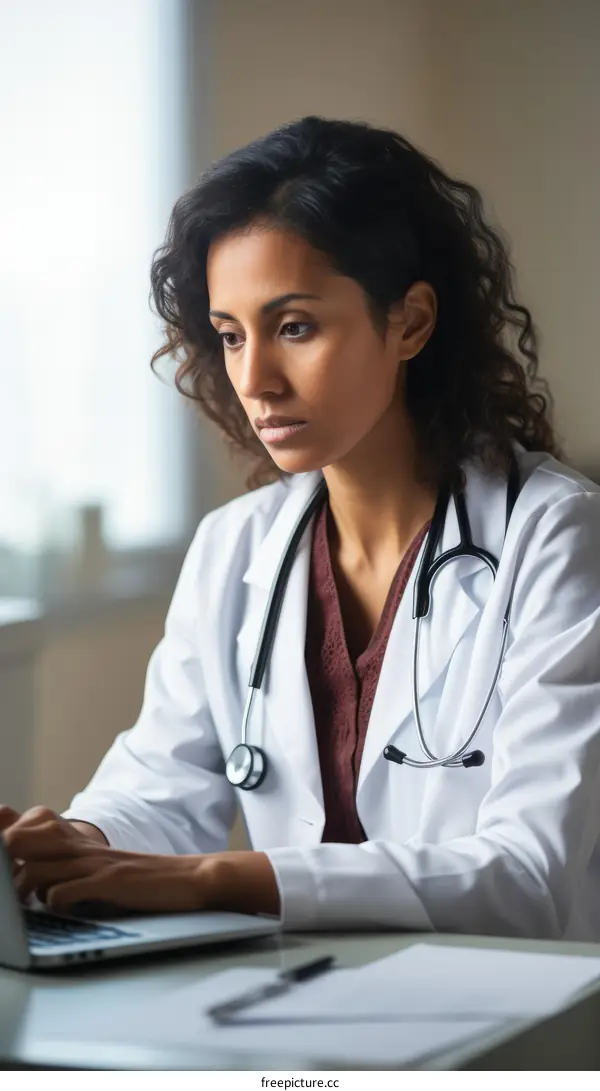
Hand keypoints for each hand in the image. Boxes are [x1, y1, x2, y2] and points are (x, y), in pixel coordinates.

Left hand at [0, 805, 211, 913]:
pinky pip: (66, 892)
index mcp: (78, 842)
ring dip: (25, 890)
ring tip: (28, 904)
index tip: (2, 857)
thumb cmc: (141, 881)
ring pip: (37, 870)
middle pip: (21, 842)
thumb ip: (69, 868)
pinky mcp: (109, 884)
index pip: (27, 830)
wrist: (187, 877)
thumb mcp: (99, 868)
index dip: (6, 839)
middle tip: (8, 888)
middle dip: (5, 863)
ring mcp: (95, 864)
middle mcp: (81, 847)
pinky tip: (63, 909)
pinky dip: (56, 904)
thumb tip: (33, 884)